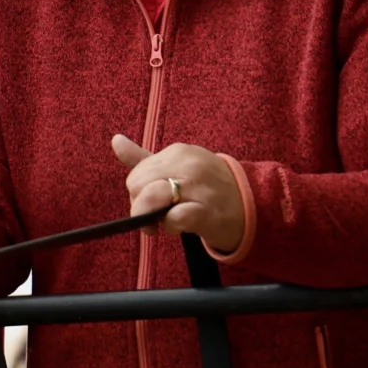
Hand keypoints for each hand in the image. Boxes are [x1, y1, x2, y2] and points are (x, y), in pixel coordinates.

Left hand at [113, 135, 244, 253]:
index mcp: (178, 152)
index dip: (139, 194)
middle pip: (137, 186)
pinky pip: (174, 218)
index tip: (154, 204)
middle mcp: (187, 165)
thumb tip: (115, 140)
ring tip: (165, 223)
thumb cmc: (209, 188)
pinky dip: (171, 227)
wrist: (252, 207)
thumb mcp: (178, 167)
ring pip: (150, 198)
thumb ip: (144, 158)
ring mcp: (198, 186)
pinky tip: (180, 227)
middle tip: (158, 217)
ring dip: (151, 218)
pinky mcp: (206, 210)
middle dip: (140, 207)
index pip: (136, 174)